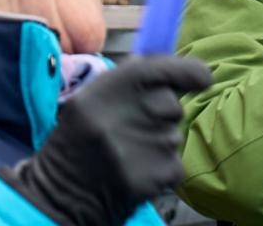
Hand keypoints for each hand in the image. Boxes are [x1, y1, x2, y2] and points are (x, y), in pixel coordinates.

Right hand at [0, 56, 212, 225]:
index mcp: (106, 91)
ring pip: (173, 136)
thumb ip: (133, 79)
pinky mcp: (154, 177)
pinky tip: (136, 172)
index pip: (161, 69)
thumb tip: (179, 68)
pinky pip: (175, 164)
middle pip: (172, 106)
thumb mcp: (93, 98)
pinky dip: (162, 169)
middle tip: (133, 129)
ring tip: (128, 154)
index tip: (203, 78)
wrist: (59, 194)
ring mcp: (141, 148)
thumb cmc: (81, 138)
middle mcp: (124, 117)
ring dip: (159, 143)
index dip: (189, 71)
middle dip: (162, 115)